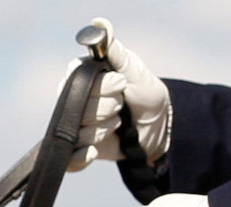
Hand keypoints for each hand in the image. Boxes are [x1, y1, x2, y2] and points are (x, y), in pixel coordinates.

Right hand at [66, 17, 171, 171]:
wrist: (157, 126)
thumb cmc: (144, 91)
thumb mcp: (133, 69)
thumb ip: (115, 51)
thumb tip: (100, 24)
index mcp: (79, 76)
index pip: (78, 83)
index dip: (103, 88)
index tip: (121, 85)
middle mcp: (72, 100)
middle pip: (80, 110)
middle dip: (109, 109)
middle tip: (122, 105)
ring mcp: (76, 125)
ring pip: (82, 132)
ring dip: (107, 129)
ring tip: (120, 122)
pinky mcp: (82, 148)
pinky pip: (73, 157)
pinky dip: (83, 156)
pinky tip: (95, 150)